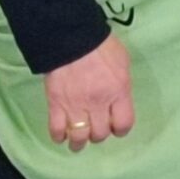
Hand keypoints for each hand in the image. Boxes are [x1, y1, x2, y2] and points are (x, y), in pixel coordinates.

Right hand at [44, 34, 133, 151]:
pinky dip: (58, 136)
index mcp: (119, 91)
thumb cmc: (101, 45)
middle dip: (98, 135)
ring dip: (79, 143)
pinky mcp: (56, 104)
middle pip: (100, 134)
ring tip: (77, 142)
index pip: (123, 124)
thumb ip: (122, 83)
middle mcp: (98, 103)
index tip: (115, 127)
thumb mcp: (122, 61)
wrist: (71, 35)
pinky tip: (61, 135)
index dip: (120, 129)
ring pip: (79, 137)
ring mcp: (76, 105)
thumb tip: (119, 97)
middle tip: (95, 130)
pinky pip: (57, 130)